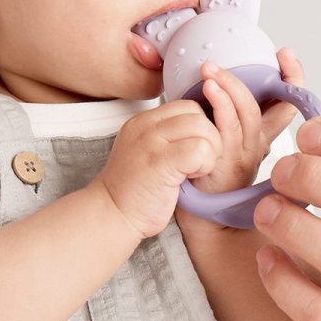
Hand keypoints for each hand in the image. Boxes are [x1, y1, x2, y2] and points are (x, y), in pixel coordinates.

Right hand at [94, 99, 220, 237]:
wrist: (111, 215)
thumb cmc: (133, 191)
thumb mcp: (145, 152)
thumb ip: (165, 137)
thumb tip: (201, 127)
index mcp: (142, 121)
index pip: (186, 105)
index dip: (200, 126)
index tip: (194, 150)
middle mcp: (145, 126)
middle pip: (196, 113)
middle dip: (210, 137)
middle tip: (199, 162)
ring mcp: (151, 142)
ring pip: (202, 127)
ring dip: (210, 151)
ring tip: (195, 170)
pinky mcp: (161, 162)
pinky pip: (200, 149)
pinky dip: (205, 164)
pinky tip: (191, 177)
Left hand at [192, 49, 303, 193]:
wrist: (196, 215)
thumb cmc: (203, 173)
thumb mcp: (218, 134)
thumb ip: (220, 108)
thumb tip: (210, 74)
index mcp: (261, 136)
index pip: (288, 103)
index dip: (292, 79)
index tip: (285, 56)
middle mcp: (258, 145)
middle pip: (274, 105)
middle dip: (266, 74)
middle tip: (252, 56)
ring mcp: (244, 155)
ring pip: (248, 115)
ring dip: (230, 86)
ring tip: (212, 70)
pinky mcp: (226, 164)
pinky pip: (227, 130)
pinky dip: (219, 106)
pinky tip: (208, 90)